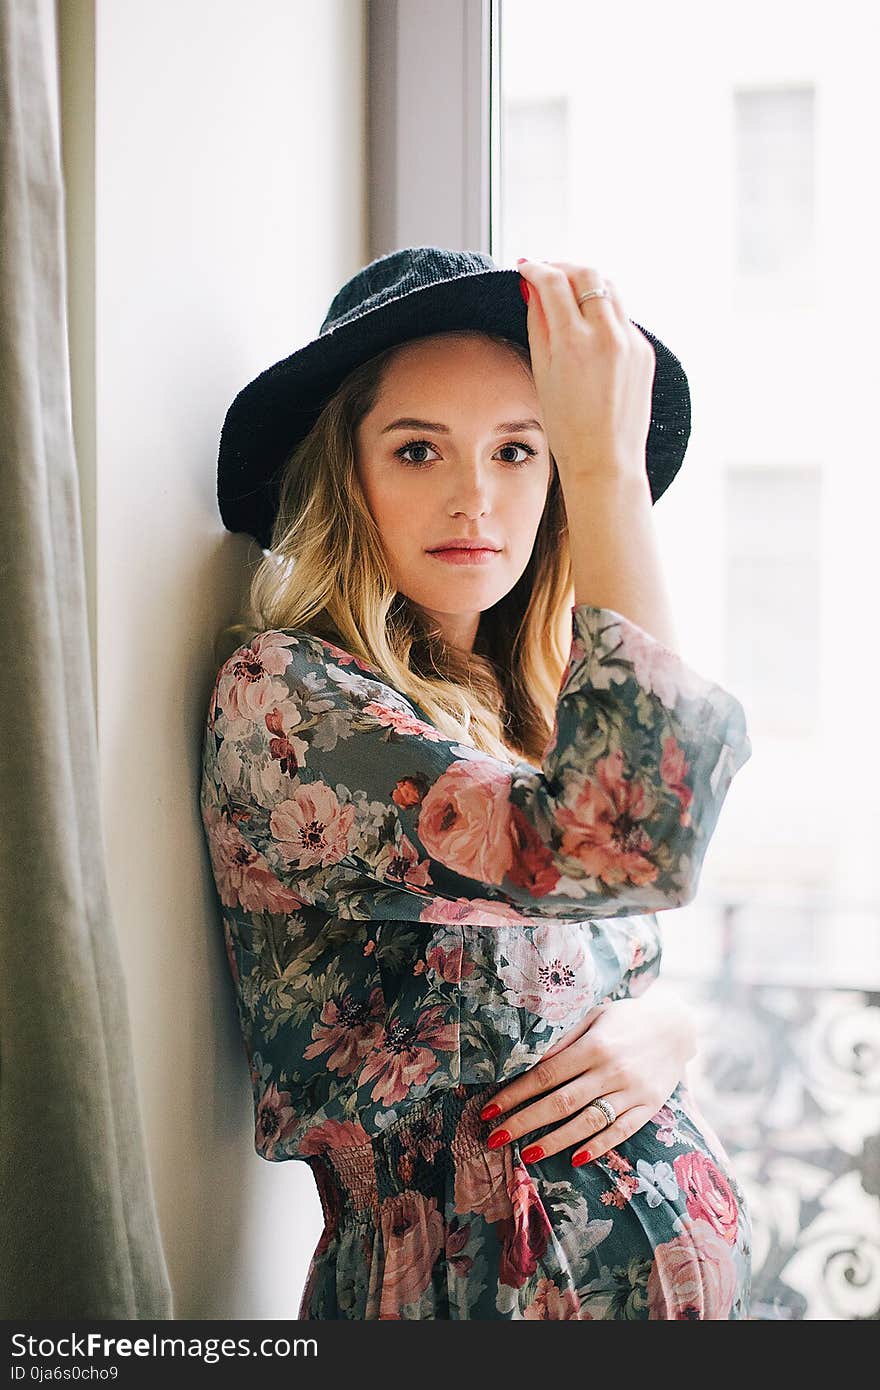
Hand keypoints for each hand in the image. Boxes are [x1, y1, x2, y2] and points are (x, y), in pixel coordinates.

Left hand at [481, 986, 696, 1166]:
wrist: (676, 1026)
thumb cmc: (625, 1019)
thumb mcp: (593, 1017)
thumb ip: (563, 1039)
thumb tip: (528, 1061)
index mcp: (594, 1046)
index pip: (545, 1076)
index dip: (515, 1094)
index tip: (490, 1109)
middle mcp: (612, 1071)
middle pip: (560, 1103)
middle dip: (524, 1122)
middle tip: (494, 1138)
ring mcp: (632, 1091)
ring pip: (588, 1122)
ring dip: (554, 1141)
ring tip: (526, 1154)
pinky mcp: (649, 1107)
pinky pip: (621, 1132)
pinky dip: (597, 1146)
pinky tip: (574, 1158)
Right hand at [515, 258, 655, 480]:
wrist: (605, 458)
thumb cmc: (567, 425)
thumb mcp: (542, 372)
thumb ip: (538, 323)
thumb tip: (533, 288)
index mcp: (574, 342)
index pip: (554, 282)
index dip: (536, 269)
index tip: (526, 268)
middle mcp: (606, 335)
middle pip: (587, 274)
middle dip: (564, 268)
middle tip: (547, 273)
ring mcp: (630, 341)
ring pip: (609, 289)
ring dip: (586, 283)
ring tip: (568, 293)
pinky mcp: (644, 351)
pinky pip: (622, 316)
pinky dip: (603, 311)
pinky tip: (588, 326)